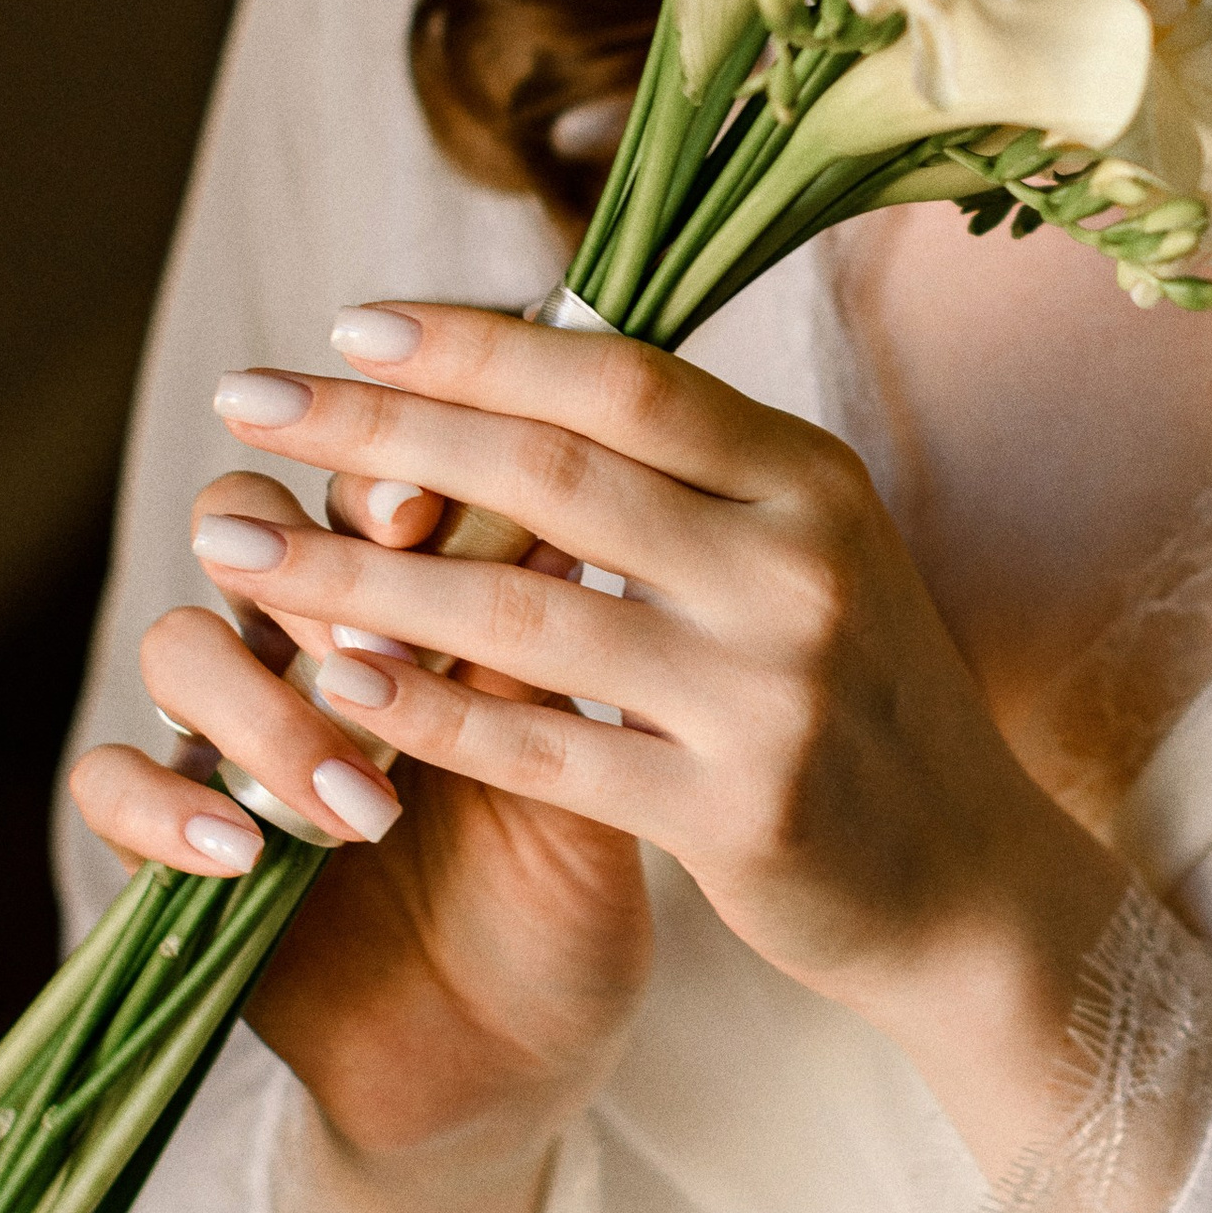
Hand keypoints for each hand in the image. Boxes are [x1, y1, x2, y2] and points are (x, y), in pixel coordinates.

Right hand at [68, 458, 657, 1185]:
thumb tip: (562, 507)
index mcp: (414, 600)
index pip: (364, 486)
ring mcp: (232, 738)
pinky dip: (164, 808)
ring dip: (258, 709)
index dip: (374, 479)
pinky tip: (247, 851)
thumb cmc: (564, 895)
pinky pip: (112, 787)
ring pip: (176, 645)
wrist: (517, 1060)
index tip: (424, 509)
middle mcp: (308, 646)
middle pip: (241, 525)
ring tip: (359, 801)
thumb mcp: (579, 776)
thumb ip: (547, 659)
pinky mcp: (172, 844)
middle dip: (293, 566)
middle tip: (366, 636)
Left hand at [160, 302, 1129, 1180]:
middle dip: (378, 427)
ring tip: (240, 548)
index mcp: (811, 476)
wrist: (971, 885)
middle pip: (553, 468)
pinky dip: (426, 713)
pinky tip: (331, 684)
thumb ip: (686, 472)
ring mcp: (771, 690)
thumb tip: (513, 357)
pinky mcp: (736, 812)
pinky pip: (541, 749)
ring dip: (361, 572)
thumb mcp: (805, 552)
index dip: (475, 343)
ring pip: (525, 608)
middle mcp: (798, 564)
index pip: (620, 373)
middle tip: (245, 396)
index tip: (344, 326)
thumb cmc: (855, 698)